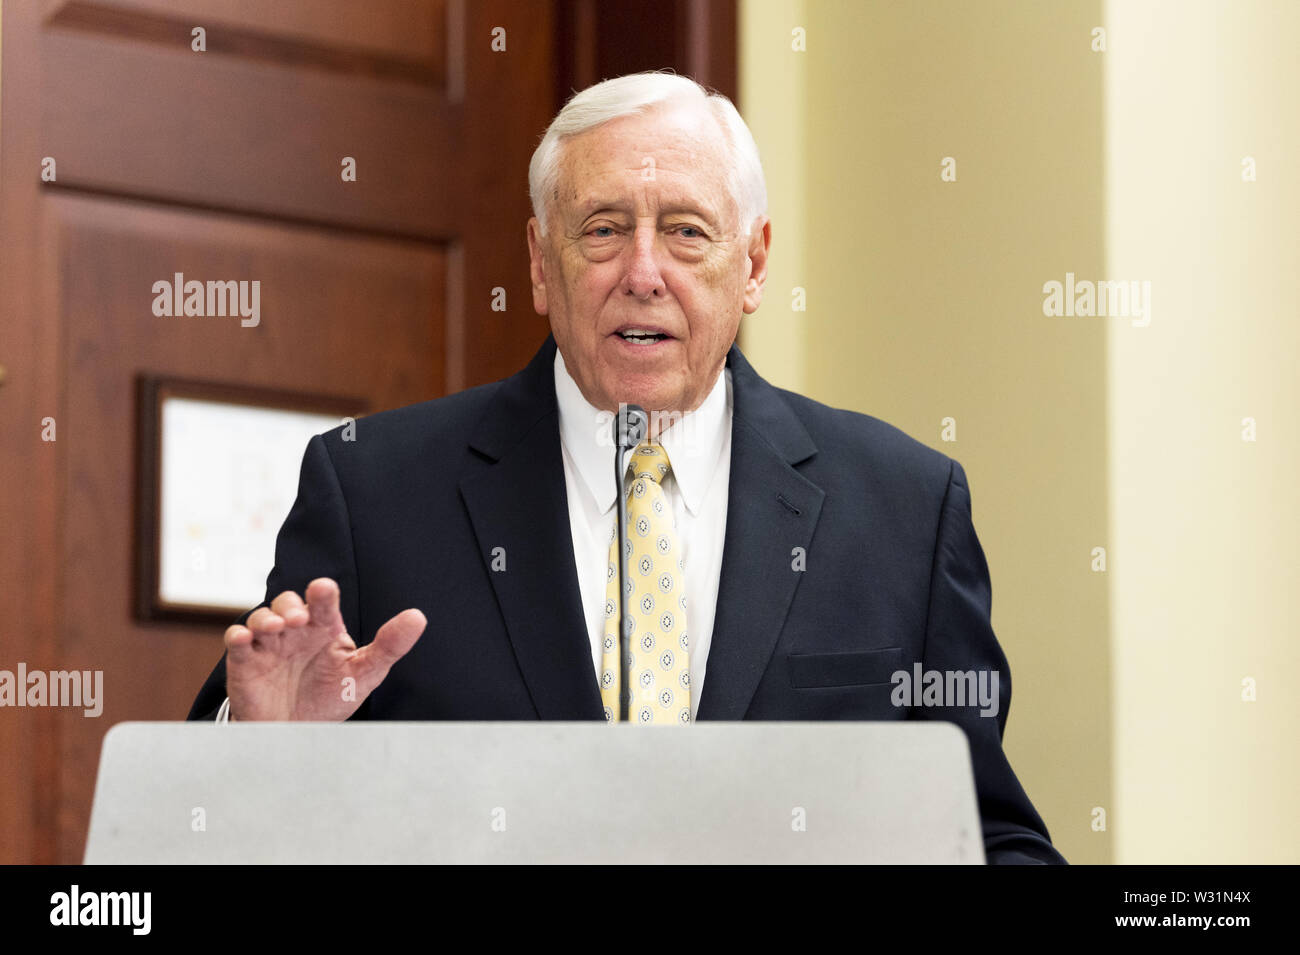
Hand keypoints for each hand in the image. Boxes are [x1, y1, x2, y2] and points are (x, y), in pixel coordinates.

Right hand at [223, 577, 424, 720]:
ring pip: (262, 618)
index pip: (323, 604)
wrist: (298, 734)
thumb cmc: (331, 697)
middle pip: (289, 604)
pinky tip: (244, 639)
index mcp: (324, 628)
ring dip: (267, 618)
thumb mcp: (365, 672)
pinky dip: (237, 636)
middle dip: (292, 606)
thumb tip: (418, 617)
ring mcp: (269, 645)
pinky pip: (236, 641)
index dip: (322, 594)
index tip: (324, 589)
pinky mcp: (245, 662)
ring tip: (279, 628)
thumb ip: (390, 645)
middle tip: (300, 619)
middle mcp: (296, 631)